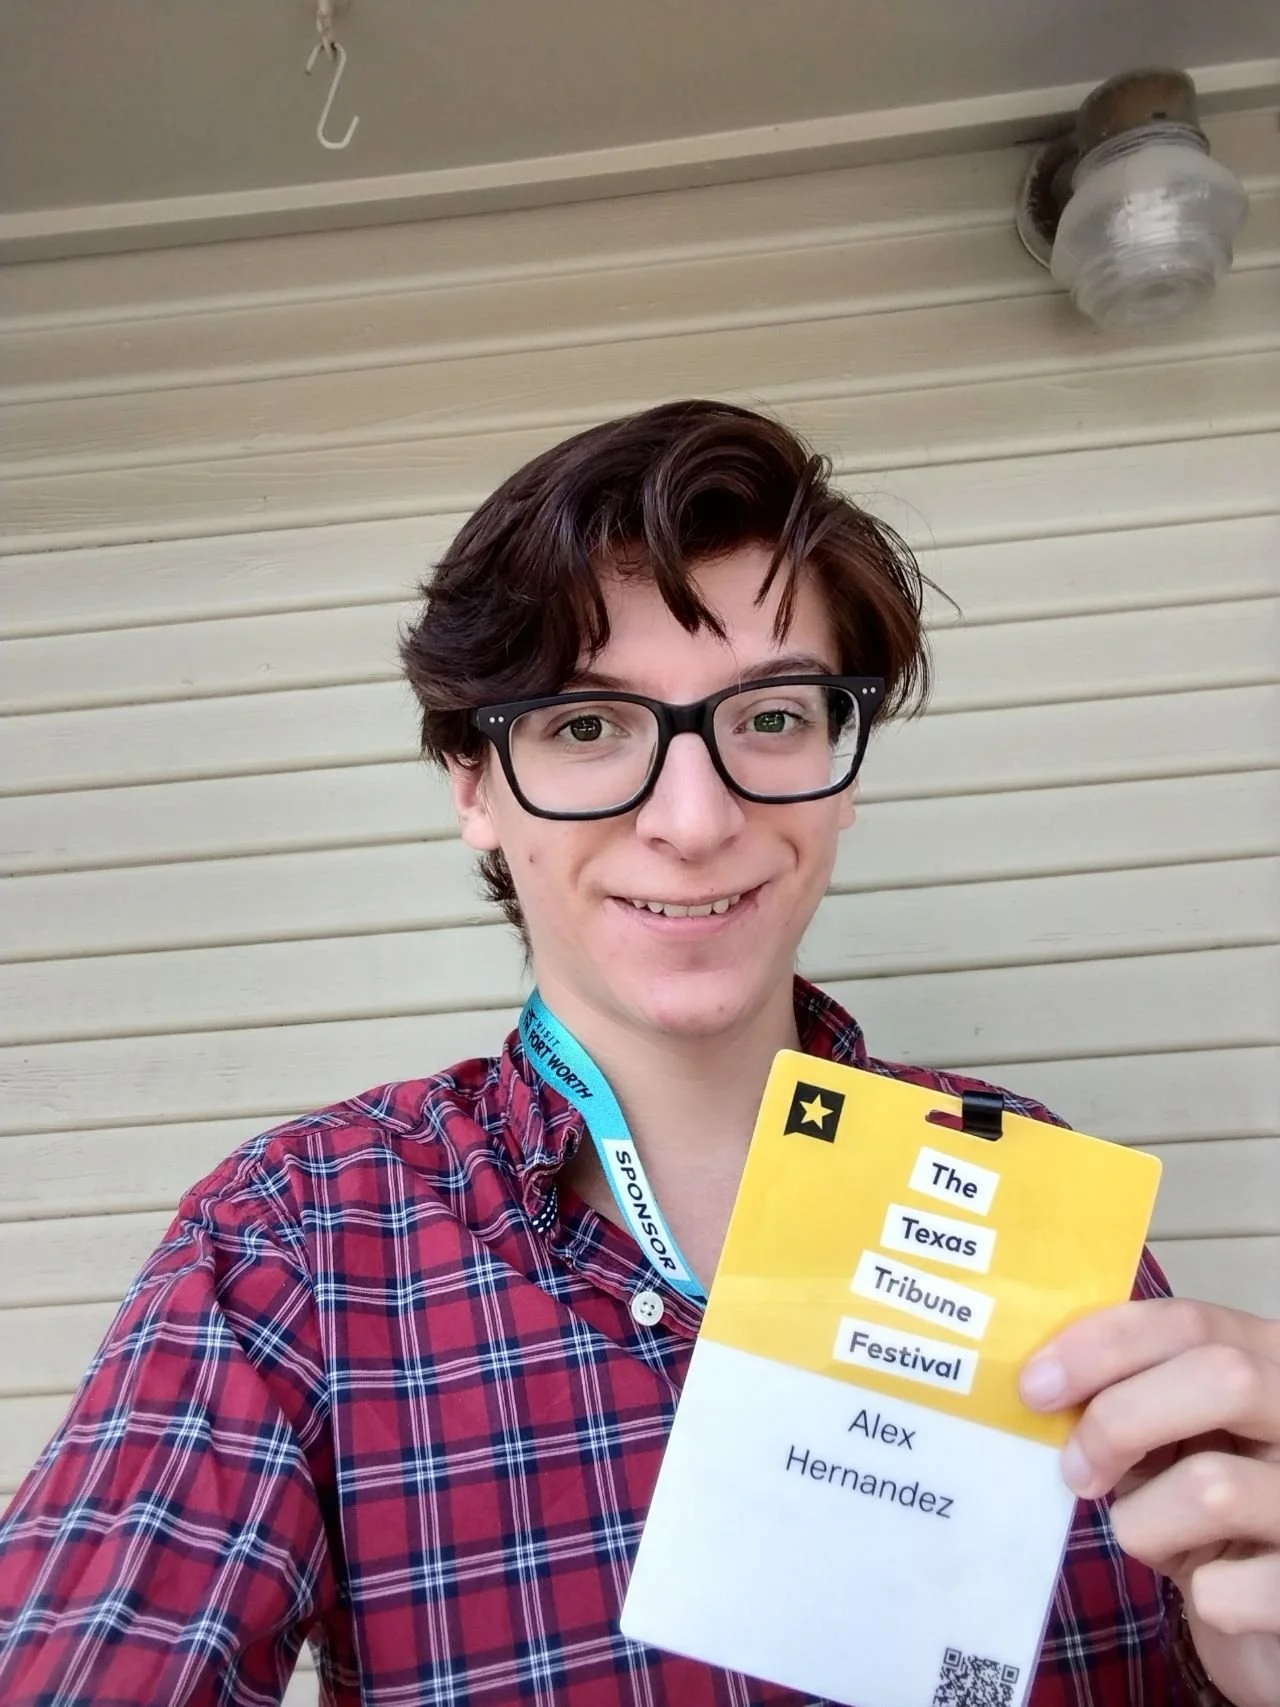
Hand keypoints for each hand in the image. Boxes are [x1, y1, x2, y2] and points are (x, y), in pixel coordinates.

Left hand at [1020, 1298, 1279, 1706]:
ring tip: (1149, 1537)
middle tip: (1075, 1469)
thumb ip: (1135, 1394)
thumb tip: (1043, 1384)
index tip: (1035, 1385)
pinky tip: (1213, 1591)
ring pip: (1214, 1487)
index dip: (1103, 1346)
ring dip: (1143, 1521)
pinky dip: (1196, 1593)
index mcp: (1272, 1360)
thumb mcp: (1182, 1435)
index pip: (1190, 1323)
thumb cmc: (1215, 1507)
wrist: (1276, 1601)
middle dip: (1121, 1420)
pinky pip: (1225, 1589)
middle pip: (1223, 1376)